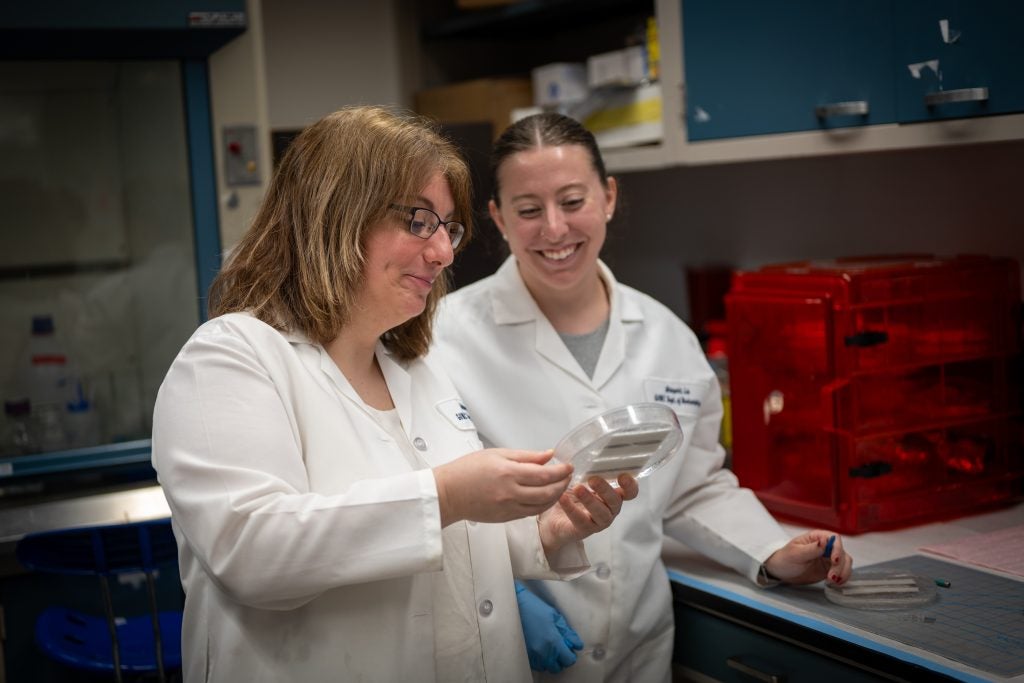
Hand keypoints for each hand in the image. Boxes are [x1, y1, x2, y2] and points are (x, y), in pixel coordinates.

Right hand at [433, 449, 571, 525]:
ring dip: (555, 497)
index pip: (544, 474)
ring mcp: (509, 507)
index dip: (561, 471)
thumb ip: (525, 456)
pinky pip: (530, 513)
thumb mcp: (497, 454)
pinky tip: (546, 498)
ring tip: (561, 487)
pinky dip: (542, 505)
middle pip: (547, 492)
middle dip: (562, 484)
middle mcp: (511, 492)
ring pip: (542, 506)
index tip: (568, 466)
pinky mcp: (506, 518)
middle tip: (568, 476)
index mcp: (508, 473)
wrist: (448, 493)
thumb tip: (547, 455)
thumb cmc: (467, 470)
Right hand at [515, 581, 582, 672]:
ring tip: (548, 648)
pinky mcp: (524, 654)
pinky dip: (539, 660)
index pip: (568, 660)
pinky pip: (535, 665)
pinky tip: (539, 648)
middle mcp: (543, 651)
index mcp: (553, 640)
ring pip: (546, 667)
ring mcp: (532, 654)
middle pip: (557, 667)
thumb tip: (577, 645)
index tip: (568, 648)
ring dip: (549, 660)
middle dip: (560, 659)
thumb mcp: (555, 616)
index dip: (571, 655)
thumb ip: (568, 633)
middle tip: (559, 648)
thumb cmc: (536, 608)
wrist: (514, 606)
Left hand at [538, 473, 638, 553]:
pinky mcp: (585, 530)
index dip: (630, 485)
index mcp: (613, 494)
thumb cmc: (572, 494)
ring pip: (601, 513)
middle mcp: (610, 508)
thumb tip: (582, 447)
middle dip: (605, 489)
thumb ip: (586, 466)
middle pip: (615, 500)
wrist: (553, 517)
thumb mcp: (580, 477)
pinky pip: (581, 521)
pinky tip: (563, 497)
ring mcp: (599, 521)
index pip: (630, 491)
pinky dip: (572, 508)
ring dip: (590, 500)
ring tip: (577, 488)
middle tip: (593, 479)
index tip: (623, 476)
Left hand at [763, 530, 852, 585]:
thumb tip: (824, 541)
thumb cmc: (785, 558)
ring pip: (845, 563)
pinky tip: (834, 583)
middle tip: (831, 577)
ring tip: (831, 581)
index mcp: (817, 538)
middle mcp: (825, 546)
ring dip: (843, 573)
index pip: (834, 539)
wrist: (781, 571)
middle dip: (840, 565)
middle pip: (842, 552)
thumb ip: (811, 548)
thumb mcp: (796, 554)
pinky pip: (842, 572)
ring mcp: (828, 558)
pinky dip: (842, 578)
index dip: (837, 549)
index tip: (834, 560)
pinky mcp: (829, 569)